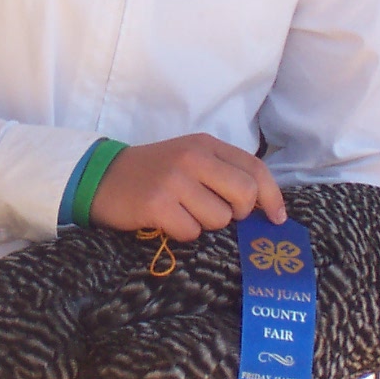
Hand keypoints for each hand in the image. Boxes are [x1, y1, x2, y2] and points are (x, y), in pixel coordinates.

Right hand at [89, 134, 283, 240]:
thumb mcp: (189, 159)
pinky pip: (192, 232)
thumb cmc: (153, 172)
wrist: (102, 176)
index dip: (272, 196)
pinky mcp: (157, 204)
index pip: (255, 168)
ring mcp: (174, 180)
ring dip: (206, 225)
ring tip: (185, 213)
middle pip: (245, 194)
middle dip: (239, 213)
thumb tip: (264, 207)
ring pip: (219, 218)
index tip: (277, 218)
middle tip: (221, 215)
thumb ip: (223, 173)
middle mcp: (193, 157)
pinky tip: (168, 221)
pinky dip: (183, 233)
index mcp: (205, 144)